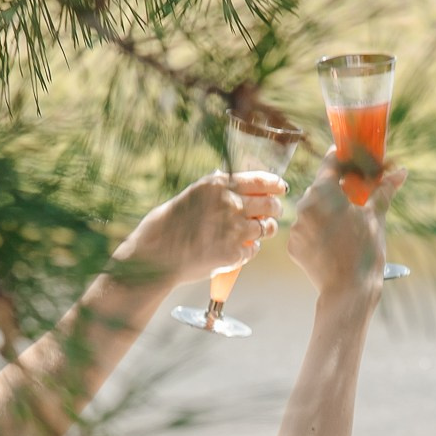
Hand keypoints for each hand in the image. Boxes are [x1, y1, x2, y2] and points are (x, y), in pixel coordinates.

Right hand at [118, 170, 285, 285]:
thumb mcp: (193, 195)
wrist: (155, 254)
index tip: (281, 188)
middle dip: (275, 208)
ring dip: (266, 230)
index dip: (276, 184)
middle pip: (270, 204)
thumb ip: (217, 190)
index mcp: (219, 185)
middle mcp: (230, 204)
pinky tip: (239, 250)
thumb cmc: (169, 224)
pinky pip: (253, 250)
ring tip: (258, 232)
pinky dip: (249, 250)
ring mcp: (234, 229)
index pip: (261, 181)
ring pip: (266, 228)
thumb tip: (238, 184)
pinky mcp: (233, 253)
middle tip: (274, 212)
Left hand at [288, 159, 404, 298]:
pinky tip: (336, 240)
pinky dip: (320, 231)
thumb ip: (384, 190)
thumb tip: (401, 172)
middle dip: (338, 187)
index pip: (330, 163)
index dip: (342, 157)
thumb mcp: (376, 217)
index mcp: (323, 193)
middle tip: (357, 190)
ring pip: (313, 210)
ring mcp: (296, 228)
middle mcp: (304, 206)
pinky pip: (307, 230)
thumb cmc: (365, 251)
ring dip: (328, 210)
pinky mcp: (293, 246)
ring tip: (348, 221)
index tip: (351, 155)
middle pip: (321, 187)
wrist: (349, 292)